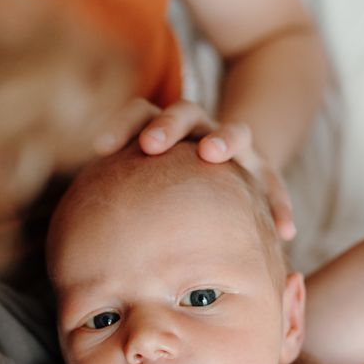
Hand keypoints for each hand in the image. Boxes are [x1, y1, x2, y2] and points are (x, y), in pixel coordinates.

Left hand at [94, 97, 295, 239]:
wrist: (222, 167)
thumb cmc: (168, 192)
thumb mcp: (147, 187)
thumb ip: (123, 202)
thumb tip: (79, 250)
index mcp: (164, 130)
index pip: (138, 113)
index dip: (119, 126)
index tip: (100, 148)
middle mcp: (199, 130)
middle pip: (182, 113)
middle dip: (166, 126)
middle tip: (149, 145)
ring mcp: (233, 146)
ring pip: (233, 132)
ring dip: (223, 140)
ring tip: (214, 155)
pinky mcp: (263, 169)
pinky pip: (274, 183)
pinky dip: (279, 204)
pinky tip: (284, 232)